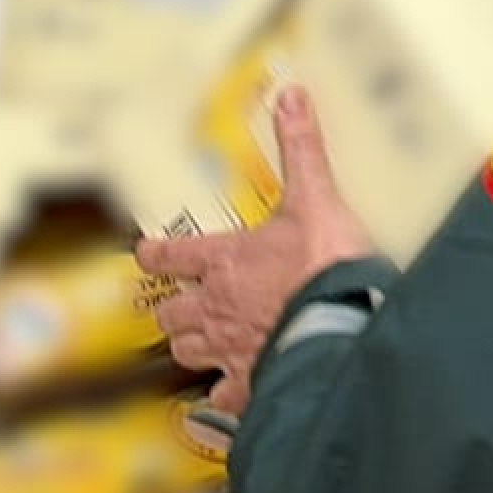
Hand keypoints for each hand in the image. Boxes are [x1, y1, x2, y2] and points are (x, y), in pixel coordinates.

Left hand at [138, 85, 378, 416]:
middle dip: (176, 308)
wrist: (345, 326)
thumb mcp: (315, 197)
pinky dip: (225, 398)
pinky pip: (225, 398)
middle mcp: (216, 307)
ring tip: (203, 345)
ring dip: (192, 347)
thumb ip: (301, 148)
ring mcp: (230, 349)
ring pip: (188, 352)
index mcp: (224, 259)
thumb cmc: (326, 264)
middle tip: (184, 305)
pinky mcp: (252, 383)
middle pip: (173, 312)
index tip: (146, 253)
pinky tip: (232, 398)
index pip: (171, 256)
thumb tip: (290, 94)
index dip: (156, 255)